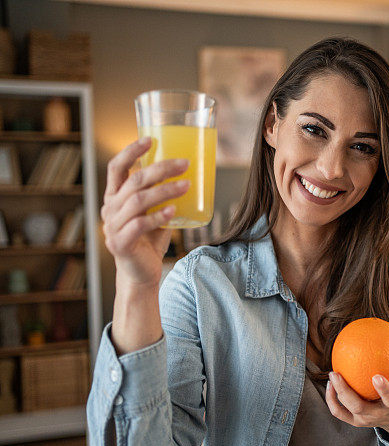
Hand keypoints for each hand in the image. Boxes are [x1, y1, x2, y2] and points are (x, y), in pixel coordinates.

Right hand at [101, 137, 190, 287]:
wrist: (141, 274)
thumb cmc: (150, 239)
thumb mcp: (154, 212)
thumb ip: (161, 195)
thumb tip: (190, 173)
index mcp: (114, 197)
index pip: (116, 168)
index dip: (131, 152)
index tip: (151, 139)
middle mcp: (110, 209)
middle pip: (134, 181)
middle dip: (161, 169)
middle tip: (185, 164)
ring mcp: (113, 226)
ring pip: (138, 201)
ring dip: (165, 190)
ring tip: (187, 185)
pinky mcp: (120, 243)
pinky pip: (139, 225)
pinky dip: (158, 216)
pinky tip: (173, 211)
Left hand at [326, 341, 388, 437]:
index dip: (383, 390)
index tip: (376, 376)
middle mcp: (377, 415)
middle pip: (359, 407)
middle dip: (345, 392)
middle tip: (335, 373)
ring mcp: (364, 420)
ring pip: (345, 411)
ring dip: (335, 394)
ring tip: (332, 375)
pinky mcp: (354, 421)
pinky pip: (339, 412)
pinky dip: (332, 400)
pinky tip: (330, 384)